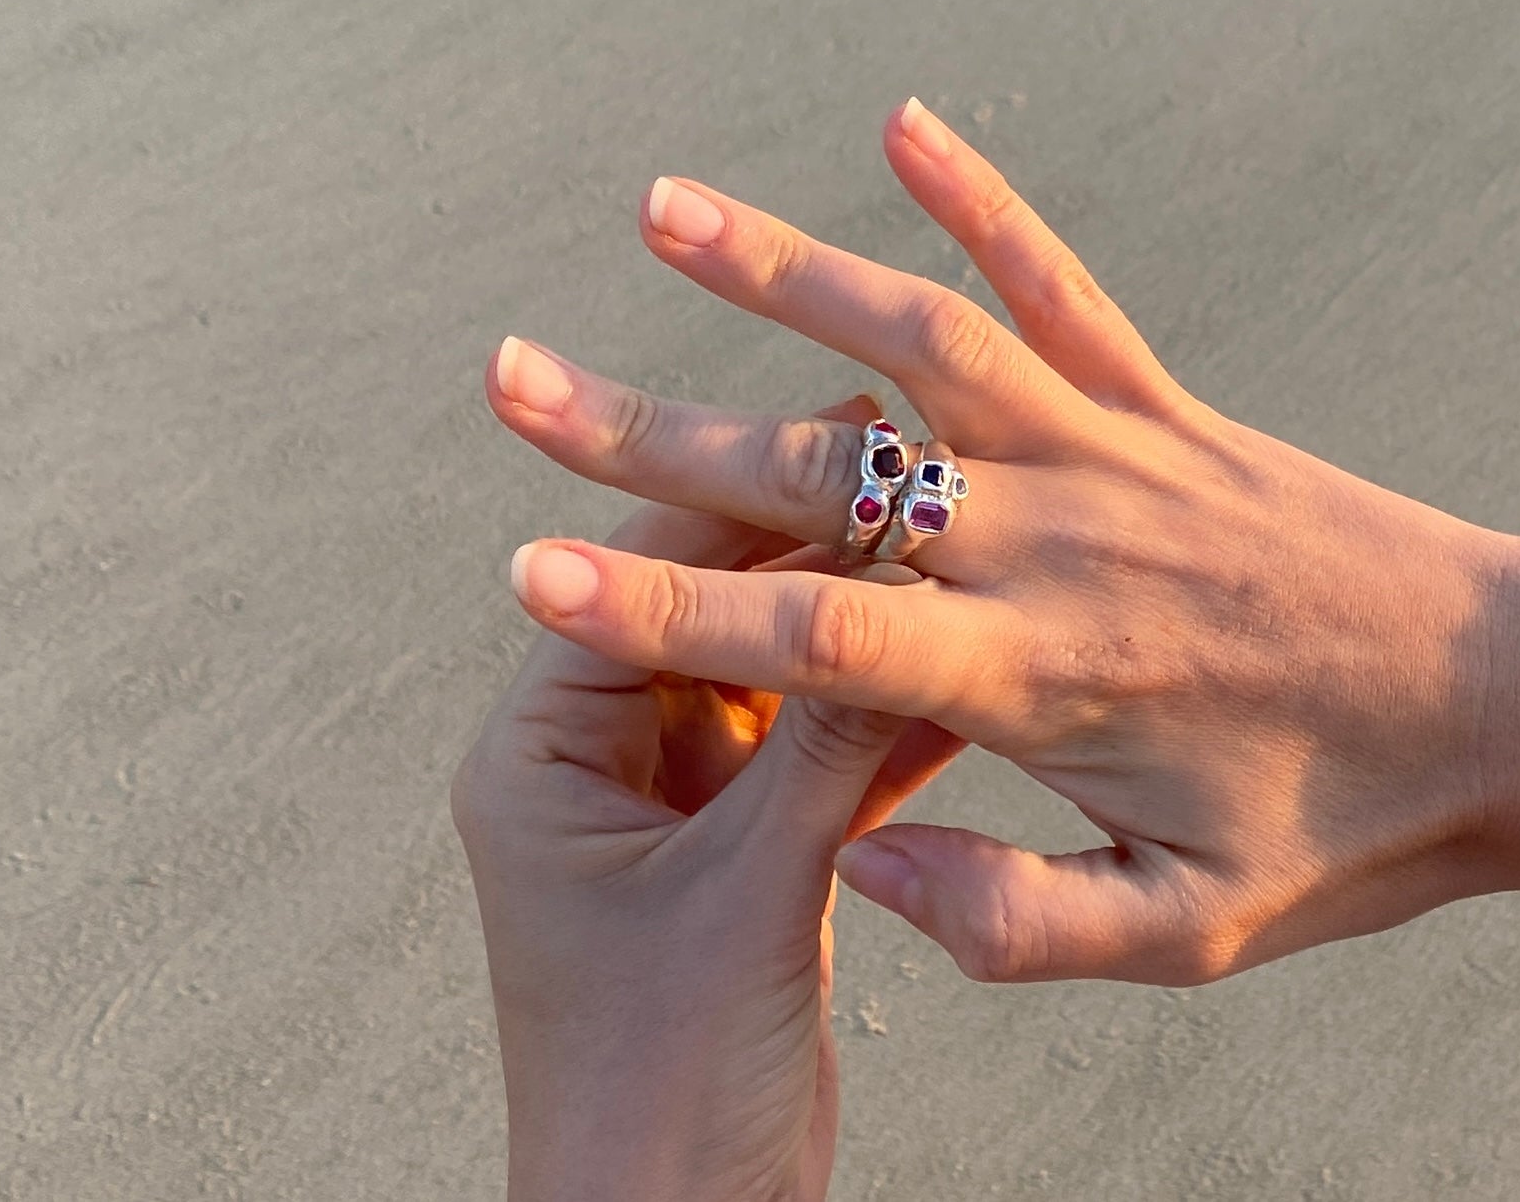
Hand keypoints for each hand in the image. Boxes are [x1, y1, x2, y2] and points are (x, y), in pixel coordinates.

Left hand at [452, 476, 961, 1201]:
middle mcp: (601, 766)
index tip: (846, 426)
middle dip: (817, 553)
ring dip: (864, 633)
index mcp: (546, 759)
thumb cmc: (658, 1092)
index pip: (641, 583)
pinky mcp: (746, 855)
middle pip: (716, 612)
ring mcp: (678, 808)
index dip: (745, 503)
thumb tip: (906, 609)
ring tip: (963, 556)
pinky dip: (888, 724)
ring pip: (781, 680)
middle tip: (922, 474)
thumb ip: (828, 750)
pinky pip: (819, 757)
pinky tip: (973, 671)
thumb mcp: (751, 897)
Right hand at [487, 100, 1519, 985]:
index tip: (528, 561)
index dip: (665, 602)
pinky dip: (985, 208)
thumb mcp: (1194, 931)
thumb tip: (869, 873)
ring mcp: (1124, 458)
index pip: (822, 636)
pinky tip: (902, 128)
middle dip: (654, 430)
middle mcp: (1067, 544)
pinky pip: (1069, 291)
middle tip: (512, 377)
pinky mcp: (1180, 413)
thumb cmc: (1360, 828)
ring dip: (787, 274)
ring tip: (661, 212)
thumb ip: (1021, 921)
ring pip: (927, 347)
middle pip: (828, 477)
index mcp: (1049, 680)